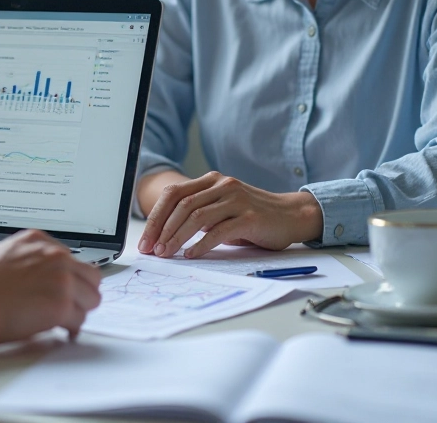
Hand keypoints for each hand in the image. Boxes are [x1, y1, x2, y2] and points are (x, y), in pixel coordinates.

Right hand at [0, 229, 101, 345]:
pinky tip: (59, 331)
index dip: (69, 278)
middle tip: (70, 307)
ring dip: (78, 311)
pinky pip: (79, 320)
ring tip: (62, 320)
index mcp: (37, 241)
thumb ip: (25, 261)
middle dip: (81, 293)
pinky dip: (71, 328)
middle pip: (90, 276)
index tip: (66, 289)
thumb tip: (33, 278)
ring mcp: (61, 280)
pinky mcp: (61, 305)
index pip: (71, 259)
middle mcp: (53, 256)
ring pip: (91, 298)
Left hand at [137, 171, 323, 257]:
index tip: (146, 240)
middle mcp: (222, 185)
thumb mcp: (221, 210)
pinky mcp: (250, 216)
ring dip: (177, 237)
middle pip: (182, 204)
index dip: (156, 217)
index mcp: (210, 181)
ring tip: (168, 254)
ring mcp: (236, 199)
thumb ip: (198, 215)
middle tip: (153, 250)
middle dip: (162, 230)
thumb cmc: (252, 217)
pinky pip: (219, 230)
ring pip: (197, 216)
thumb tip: (164, 237)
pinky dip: (202, 244)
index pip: (173, 194)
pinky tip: (191, 254)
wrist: (291, 215)